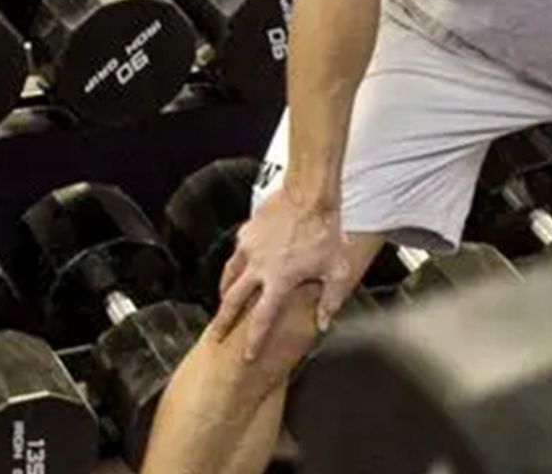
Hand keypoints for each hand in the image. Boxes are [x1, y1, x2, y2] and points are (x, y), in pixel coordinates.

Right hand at [209, 188, 354, 361]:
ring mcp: (249, 250)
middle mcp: (258, 268)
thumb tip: (324, 322)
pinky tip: (239, 268)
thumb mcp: (336, 268)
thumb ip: (330, 299)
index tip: (247, 356)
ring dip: (225, 293)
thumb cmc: (325, 230)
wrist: (309, 195)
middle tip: (215, 337)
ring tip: (223, 304)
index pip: (262, 319)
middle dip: (223, 323)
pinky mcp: (246, 234)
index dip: (254, 340)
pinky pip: (237, 255)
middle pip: (233, 302)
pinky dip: (236, 266)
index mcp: (279, 280)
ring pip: (229, 277)